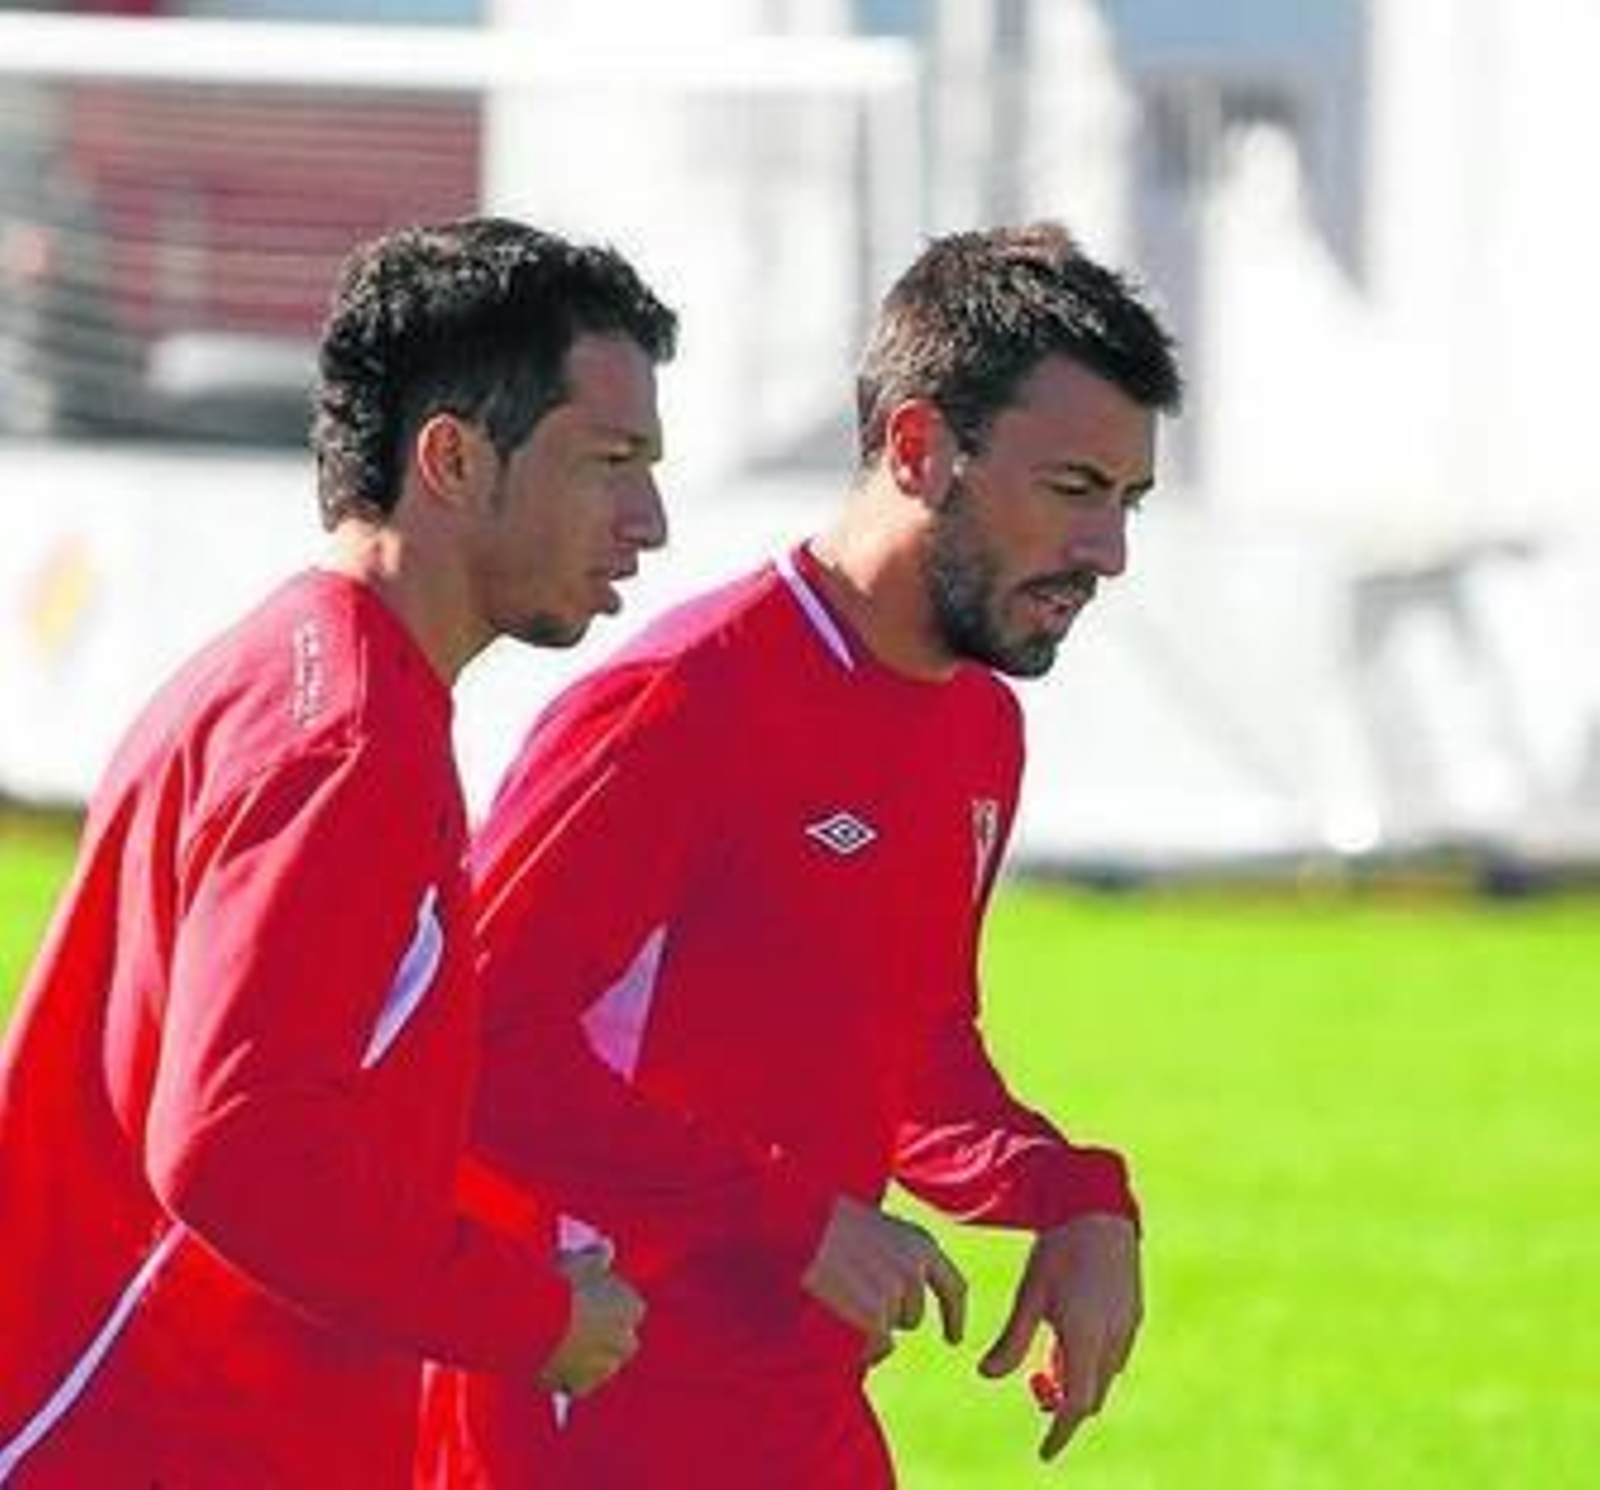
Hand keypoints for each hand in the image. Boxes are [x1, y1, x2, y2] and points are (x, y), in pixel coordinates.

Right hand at [535, 1244, 645, 1397]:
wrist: (532, 1322)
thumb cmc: (560, 1284)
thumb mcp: (579, 1260)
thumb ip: (596, 1255)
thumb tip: (605, 1248)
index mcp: (631, 1306)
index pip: (630, 1308)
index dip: (609, 1304)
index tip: (590, 1300)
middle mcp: (625, 1341)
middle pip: (621, 1341)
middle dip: (604, 1336)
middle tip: (576, 1324)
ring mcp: (603, 1368)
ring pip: (600, 1366)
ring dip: (586, 1359)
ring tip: (558, 1345)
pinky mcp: (578, 1389)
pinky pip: (576, 1386)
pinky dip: (566, 1378)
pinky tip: (548, 1365)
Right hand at [801, 1195, 966, 1352]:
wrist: (799, 1224)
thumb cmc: (828, 1223)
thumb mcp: (874, 1229)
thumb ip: (896, 1256)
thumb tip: (901, 1301)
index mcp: (920, 1243)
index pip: (954, 1287)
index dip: (954, 1316)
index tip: (953, 1340)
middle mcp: (915, 1267)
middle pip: (913, 1316)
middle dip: (888, 1317)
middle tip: (850, 1295)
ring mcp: (896, 1291)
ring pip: (889, 1333)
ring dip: (869, 1329)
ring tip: (837, 1299)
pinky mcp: (877, 1315)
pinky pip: (875, 1346)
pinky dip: (860, 1345)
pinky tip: (837, 1320)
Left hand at [978, 1213, 1141, 1461]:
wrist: (1097, 1210)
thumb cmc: (1057, 1251)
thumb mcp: (1029, 1296)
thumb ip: (1011, 1341)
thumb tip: (986, 1375)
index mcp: (1084, 1338)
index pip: (1075, 1405)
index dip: (1059, 1433)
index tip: (1044, 1453)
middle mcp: (1112, 1339)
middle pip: (1091, 1396)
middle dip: (1065, 1403)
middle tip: (1034, 1385)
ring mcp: (1128, 1327)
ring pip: (1104, 1376)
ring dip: (1078, 1380)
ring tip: (1047, 1356)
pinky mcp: (1133, 1314)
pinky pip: (1114, 1355)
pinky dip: (1091, 1360)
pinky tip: (1069, 1336)